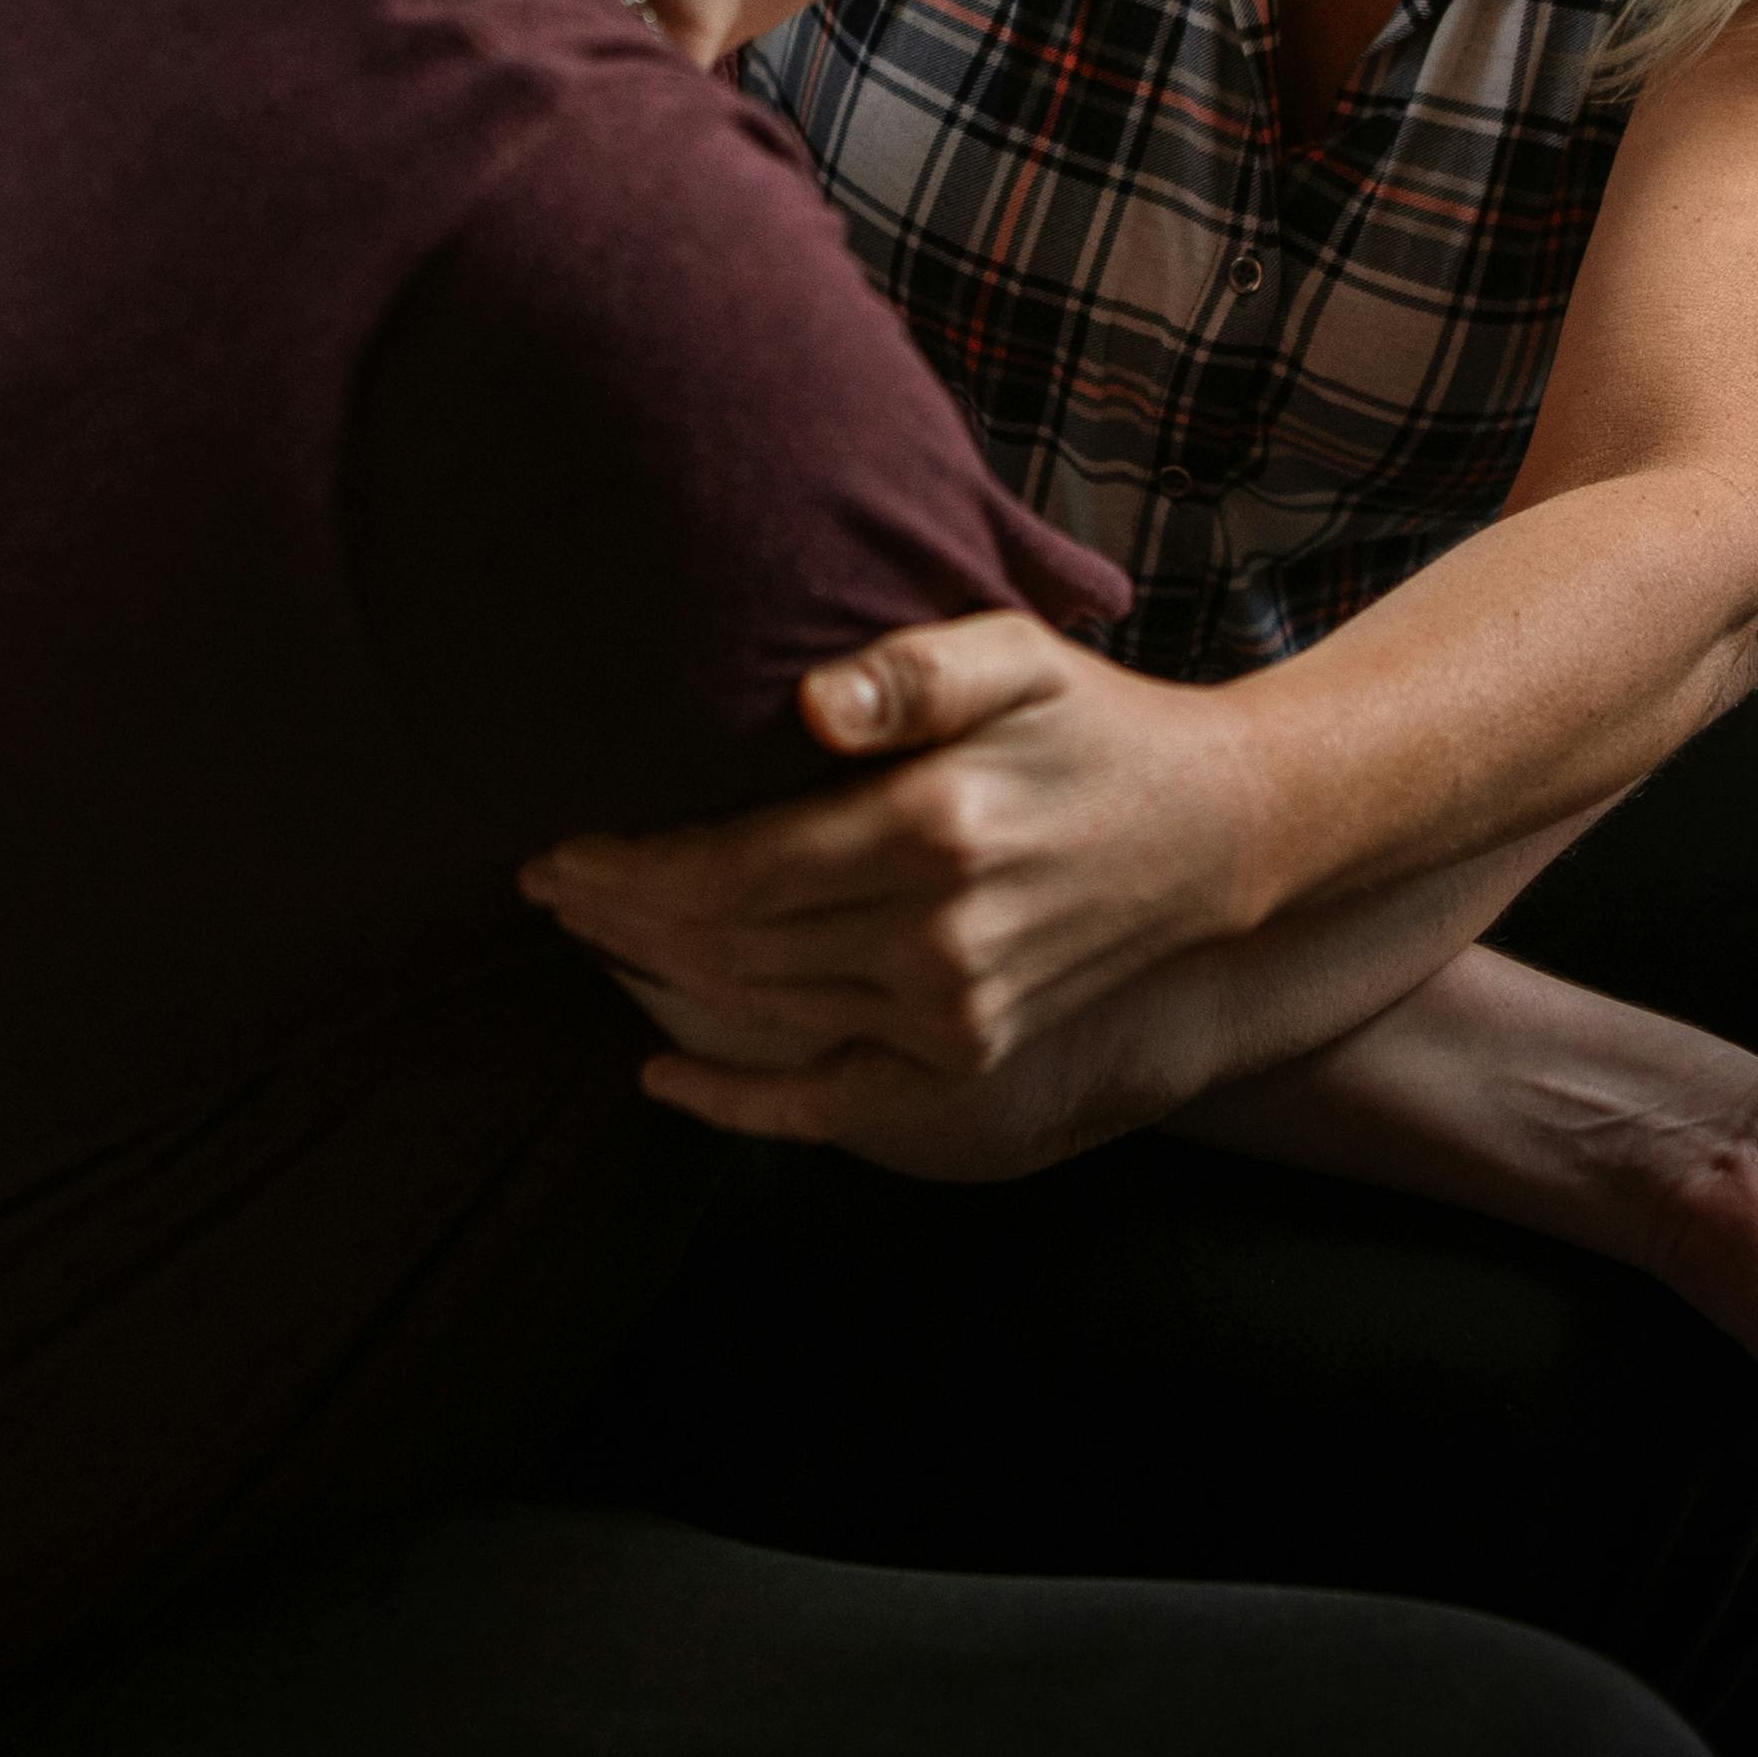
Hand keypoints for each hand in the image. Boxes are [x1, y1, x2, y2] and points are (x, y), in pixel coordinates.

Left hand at [522, 614, 1274, 1081]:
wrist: (1214, 833)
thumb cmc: (1093, 726)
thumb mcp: (1016, 658)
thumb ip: (911, 672)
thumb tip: (811, 706)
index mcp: (932, 827)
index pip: (732, 867)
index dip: (627, 866)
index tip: (556, 848)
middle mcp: (937, 934)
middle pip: (727, 941)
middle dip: (618, 917)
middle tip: (543, 888)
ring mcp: (953, 1009)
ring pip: (760, 1004)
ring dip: (659, 973)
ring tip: (590, 932)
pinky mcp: (969, 1055)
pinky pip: (826, 1095)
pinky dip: (736, 1098)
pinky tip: (660, 1075)